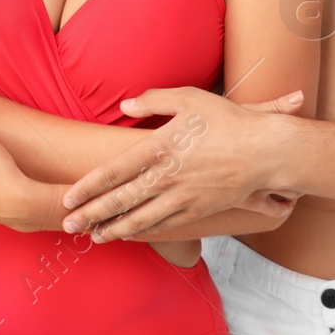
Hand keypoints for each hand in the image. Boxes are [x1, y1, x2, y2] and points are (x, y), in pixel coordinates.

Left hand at [60, 87, 304, 241]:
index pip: (113, 171)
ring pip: (140, 218)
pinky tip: (130, 234)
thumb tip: (126, 104)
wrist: (266, 152)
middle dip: (91, 215)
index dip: (88, 186)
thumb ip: (153, 99)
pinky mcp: (197, 209)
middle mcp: (166, 177)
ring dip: (113, 229)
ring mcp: (182, 197)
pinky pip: (163, 225)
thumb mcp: (189, 98)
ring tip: (93, 236)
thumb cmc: (228, 121)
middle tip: (68, 225)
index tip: (68, 196)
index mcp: (158, 148)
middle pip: (120, 200)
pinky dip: (142, 232)